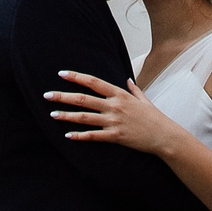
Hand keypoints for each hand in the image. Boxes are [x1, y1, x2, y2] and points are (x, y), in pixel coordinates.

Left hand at [46, 69, 189, 157]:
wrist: (165, 136)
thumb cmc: (154, 117)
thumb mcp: (144, 99)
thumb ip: (133, 89)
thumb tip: (127, 80)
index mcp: (119, 94)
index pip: (93, 82)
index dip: (76, 77)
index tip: (61, 74)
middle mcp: (114, 106)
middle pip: (84, 98)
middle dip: (63, 96)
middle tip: (46, 95)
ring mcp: (114, 121)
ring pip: (85, 117)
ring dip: (67, 116)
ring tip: (52, 114)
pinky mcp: (115, 136)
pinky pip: (94, 136)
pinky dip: (80, 136)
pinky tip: (67, 136)